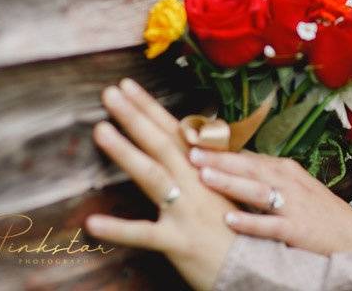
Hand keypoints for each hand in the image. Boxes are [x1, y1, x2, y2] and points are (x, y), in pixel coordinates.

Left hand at [85, 79, 236, 290]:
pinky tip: (92, 222)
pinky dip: (118, 229)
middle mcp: (196, 184)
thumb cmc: (242, 230)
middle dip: (135, 116)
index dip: (150, 107)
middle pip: (162, 143)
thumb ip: (208, 166)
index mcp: (206, 170)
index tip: (127, 86)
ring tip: (101, 130)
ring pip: (153, 176)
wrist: (259, 266)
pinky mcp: (178, 241)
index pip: (173, 131)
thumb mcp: (230, 190)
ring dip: (126, 152)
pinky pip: (144, 235)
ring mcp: (186, 211)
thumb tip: (188, 142)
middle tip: (110, 93)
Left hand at [188, 149, 351, 264]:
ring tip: (204, 176)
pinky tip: (229, 219)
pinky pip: (269, 224)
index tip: (194, 140)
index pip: (248, 154)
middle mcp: (288, 182)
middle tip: (190, 151)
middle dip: (218, 158)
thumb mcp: (296, 189)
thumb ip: (266, 178)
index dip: (221, 148)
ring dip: (230, 182)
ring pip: (256, 190)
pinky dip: (249, 221)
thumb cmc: (320, 215)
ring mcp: (293, 205)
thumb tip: (231, 167)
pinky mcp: (297, 230)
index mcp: (285, 170)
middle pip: (248, 166)